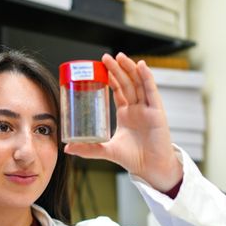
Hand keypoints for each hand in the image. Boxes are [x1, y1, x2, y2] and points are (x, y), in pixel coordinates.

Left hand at [64, 52, 182, 191]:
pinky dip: (147, 78)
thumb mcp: (107, 150)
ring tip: (120, 57)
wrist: (150, 168)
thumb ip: (89, 149)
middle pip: (127, 83)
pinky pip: (152, 91)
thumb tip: (67, 149)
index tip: (100, 66)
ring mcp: (148, 109)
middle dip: (117, 69)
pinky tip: (141, 66)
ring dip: (130, 69)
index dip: (111, 77)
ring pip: (138, 83)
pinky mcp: (157, 112)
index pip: (118, 90)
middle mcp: (137, 108)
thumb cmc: (133, 159)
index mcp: (126, 114)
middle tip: (106, 57)